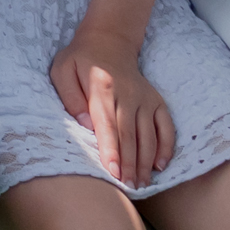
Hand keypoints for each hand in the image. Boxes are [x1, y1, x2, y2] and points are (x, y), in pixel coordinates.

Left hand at [55, 28, 174, 187]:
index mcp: (103, 87)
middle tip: (128, 188)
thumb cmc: (80, 60)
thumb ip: (70, 97)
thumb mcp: (63, 70)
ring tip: (141, 184)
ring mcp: (145, 97)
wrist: (109, 41)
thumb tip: (85, 124)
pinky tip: (160, 165)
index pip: (108, 123)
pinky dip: (166, 146)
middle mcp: (129, 93)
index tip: (112, 172)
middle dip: (129, 163)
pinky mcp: (156, 101)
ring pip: (149, 134)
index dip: (111, 149)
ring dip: (145, 161)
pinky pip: (166, 126)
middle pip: (130, 134)